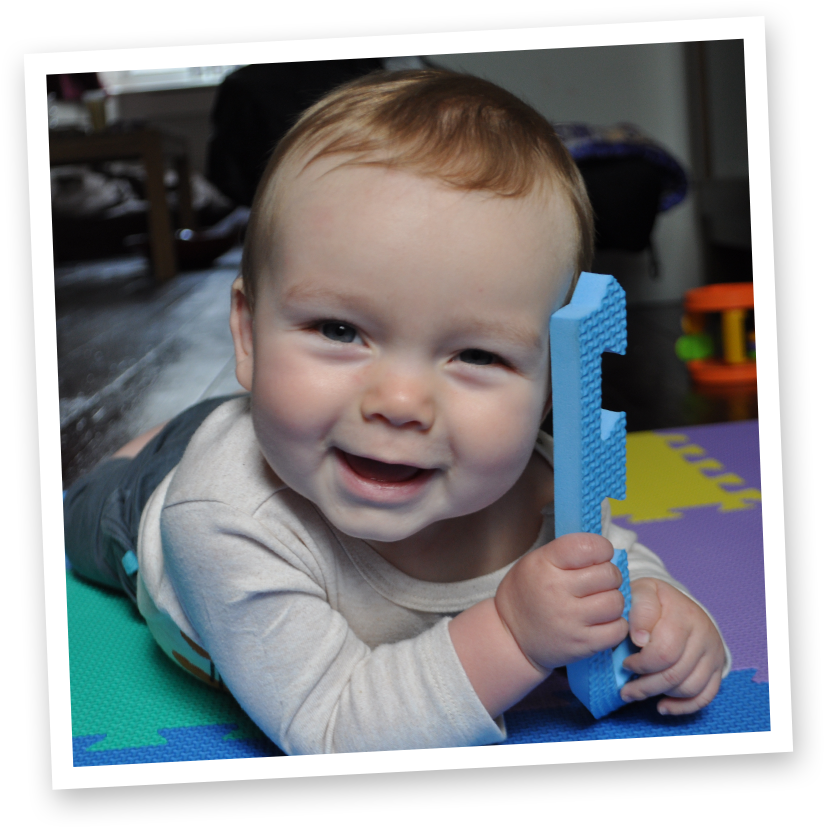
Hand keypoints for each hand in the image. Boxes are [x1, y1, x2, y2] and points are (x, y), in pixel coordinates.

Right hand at [495, 533, 627, 672]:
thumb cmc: (528, 592)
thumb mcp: (535, 561)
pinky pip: (618, 629)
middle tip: (597, 582)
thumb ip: (568, 553)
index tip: (598, 556)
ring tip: (598, 602)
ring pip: (616, 602)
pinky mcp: (582, 644)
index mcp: (544, 564)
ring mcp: (570, 620)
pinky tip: (600, 620)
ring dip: (612, 600)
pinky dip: (615, 624)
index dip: (602, 549)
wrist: (511, 635)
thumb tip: (607, 552)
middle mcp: (557, 590)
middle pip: (609, 574)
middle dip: (609, 576)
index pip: (589, 547)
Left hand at [621, 578, 725, 714]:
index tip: (625, 662)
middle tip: (625, 688)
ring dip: (659, 695)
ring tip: (636, 693)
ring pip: (688, 688)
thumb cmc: (654, 600)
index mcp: (682, 613)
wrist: (679, 602)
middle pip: (674, 673)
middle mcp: (703, 633)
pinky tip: (662, 706)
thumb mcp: (642, 592)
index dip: (640, 663)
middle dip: (645, 686)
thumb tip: (640, 640)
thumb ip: (639, 610)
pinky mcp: (717, 667)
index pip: (664, 651)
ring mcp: (713, 652)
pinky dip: (682, 706)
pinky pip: (705, 696)